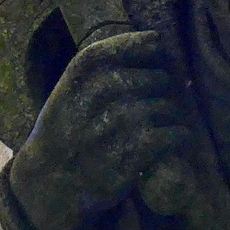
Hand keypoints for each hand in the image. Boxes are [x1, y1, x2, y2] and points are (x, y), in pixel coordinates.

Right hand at [9, 30, 188, 229]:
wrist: (49, 187)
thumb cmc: (66, 134)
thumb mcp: (66, 98)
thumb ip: (96, 74)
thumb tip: (152, 43)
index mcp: (70, 87)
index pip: (105, 53)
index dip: (135, 43)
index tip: (156, 41)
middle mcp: (87, 106)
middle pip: (143, 80)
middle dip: (158, 81)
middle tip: (161, 89)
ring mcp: (106, 135)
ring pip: (158, 109)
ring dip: (170, 111)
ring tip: (168, 115)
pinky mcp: (122, 162)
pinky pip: (164, 138)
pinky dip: (178, 135)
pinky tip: (180, 136)